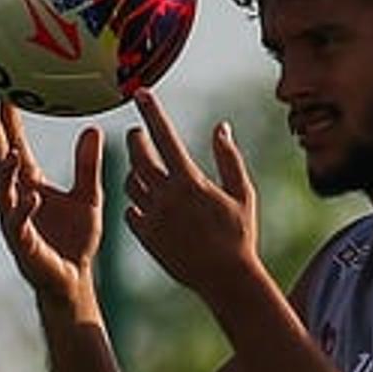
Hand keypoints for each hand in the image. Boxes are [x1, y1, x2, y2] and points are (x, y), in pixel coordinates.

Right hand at [0, 101, 103, 307]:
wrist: (74, 279)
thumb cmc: (77, 239)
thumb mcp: (89, 196)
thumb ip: (87, 165)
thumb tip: (93, 129)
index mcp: (30, 186)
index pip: (15, 150)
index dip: (9, 126)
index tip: (4, 98)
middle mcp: (17, 201)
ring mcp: (16, 223)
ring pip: (3, 194)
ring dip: (5, 173)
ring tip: (12, 152)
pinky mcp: (24, 246)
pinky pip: (19, 225)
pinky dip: (24, 210)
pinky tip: (31, 196)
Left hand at [122, 90, 260, 301]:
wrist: (225, 279)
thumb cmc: (240, 235)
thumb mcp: (242, 193)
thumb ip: (229, 158)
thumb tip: (221, 128)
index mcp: (190, 181)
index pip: (164, 137)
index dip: (152, 112)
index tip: (140, 93)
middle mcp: (167, 197)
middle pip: (138, 157)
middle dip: (135, 140)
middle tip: (137, 134)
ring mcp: (153, 218)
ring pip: (130, 183)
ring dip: (134, 171)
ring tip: (143, 168)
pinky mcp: (146, 237)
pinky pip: (130, 211)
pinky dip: (135, 202)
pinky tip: (145, 202)